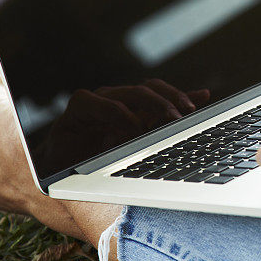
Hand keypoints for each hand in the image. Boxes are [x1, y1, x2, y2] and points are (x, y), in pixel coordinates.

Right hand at [44, 80, 209, 155]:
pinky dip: (119, 114)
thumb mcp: (138, 144)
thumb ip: (166, 121)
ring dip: (152, 105)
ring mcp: (98, 101)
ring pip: (130, 92)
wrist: (56, 172)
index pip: (161, 90)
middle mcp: (117, 99)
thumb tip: (203, 95)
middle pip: (149, 87)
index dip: (180, 95)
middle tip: (184, 116)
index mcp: (132, 106)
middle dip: (170, 100)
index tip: (198, 105)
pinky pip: (100, 103)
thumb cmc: (98, 158)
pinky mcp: (78, 108)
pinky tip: (132, 127)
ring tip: (167, 120)